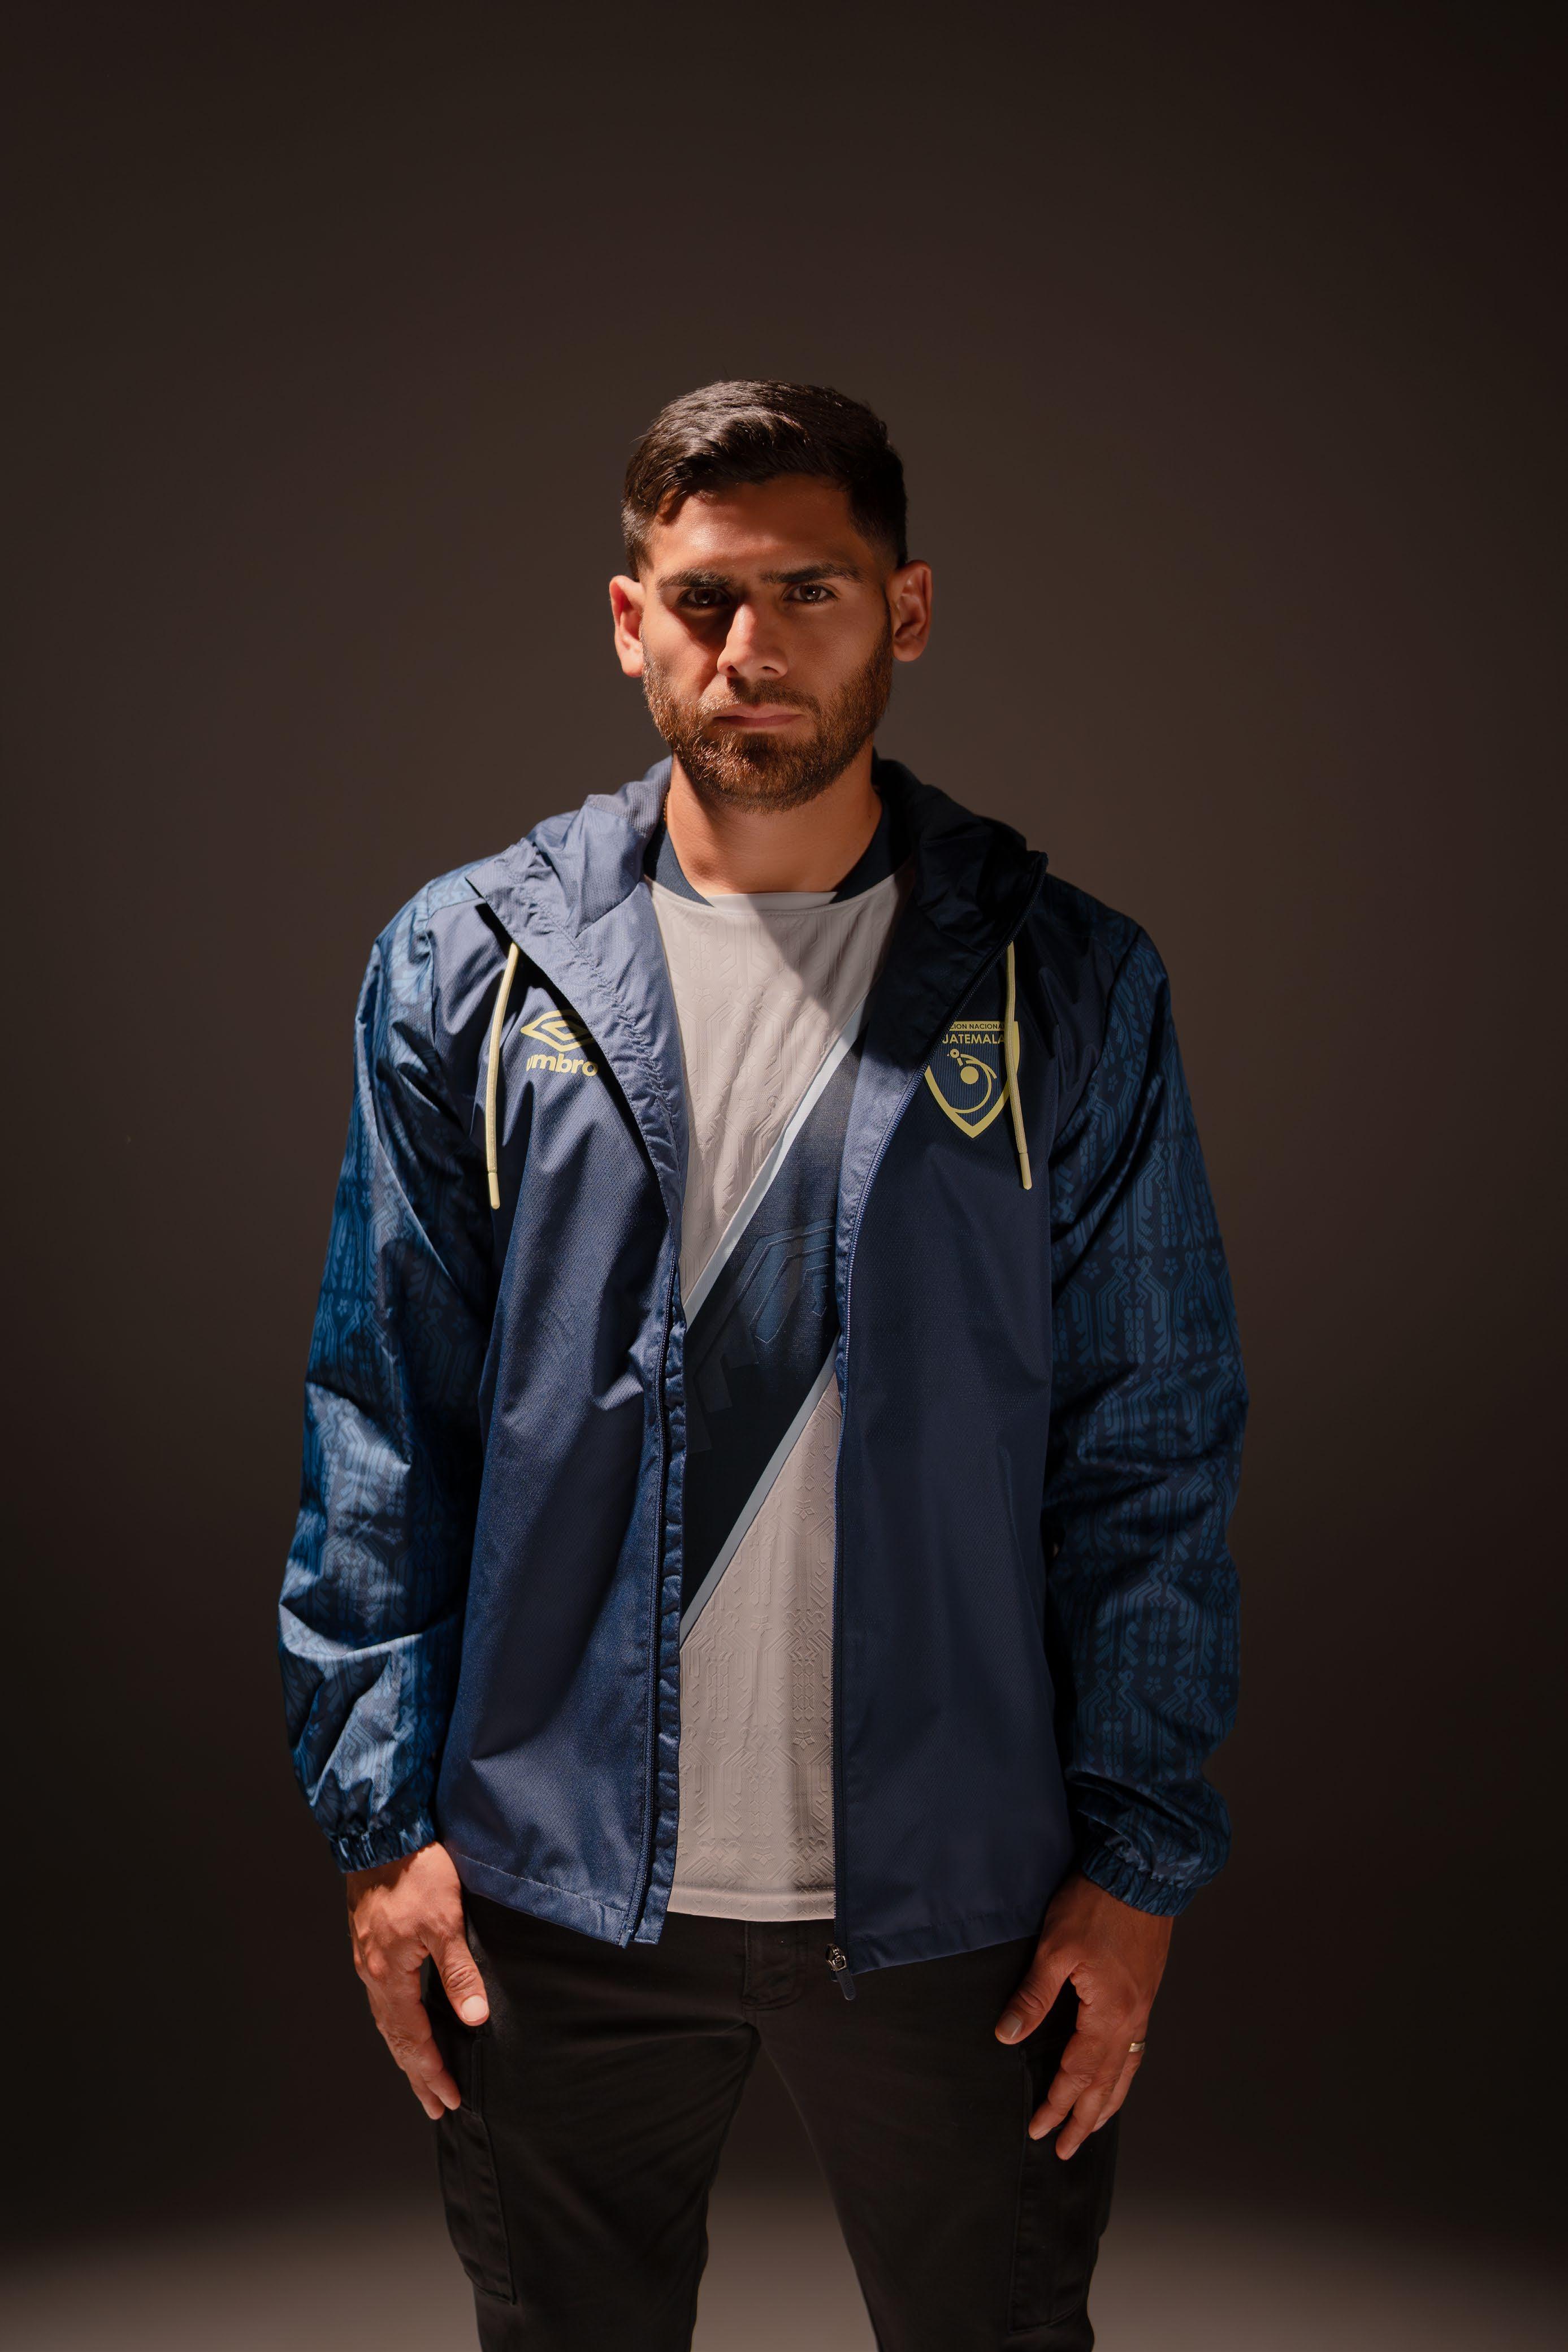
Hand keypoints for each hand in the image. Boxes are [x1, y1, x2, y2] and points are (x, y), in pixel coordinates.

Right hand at [346, 1843, 488, 2119]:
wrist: (382, 1833)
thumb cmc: (415, 1872)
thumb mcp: (446, 1921)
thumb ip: (459, 1972)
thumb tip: (474, 2018)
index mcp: (390, 1975)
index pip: (413, 2039)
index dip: (432, 2072)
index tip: (449, 2101)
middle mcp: (373, 1973)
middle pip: (396, 2038)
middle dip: (417, 2073)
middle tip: (436, 2106)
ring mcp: (369, 1958)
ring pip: (387, 2020)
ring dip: (406, 2051)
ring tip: (421, 2075)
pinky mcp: (370, 1942)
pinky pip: (383, 1998)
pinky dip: (396, 2023)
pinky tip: (405, 2022)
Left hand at [994, 1870, 1170, 2158]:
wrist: (1141, 1872)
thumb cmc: (1096, 1905)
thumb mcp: (1055, 1947)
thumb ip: (1033, 1995)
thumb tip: (1007, 2035)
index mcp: (1108, 2013)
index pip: (1078, 2073)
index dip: (1057, 2104)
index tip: (1038, 2129)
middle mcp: (1131, 2019)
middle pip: (1107, 2084)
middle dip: (1085, 2119)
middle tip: (1066, 2150)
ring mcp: (1141, 2007)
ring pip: (1126, 2070)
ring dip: (1107, 2102)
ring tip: (1093, 2126)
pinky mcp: (1144, 1992)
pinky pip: (1135, 2049)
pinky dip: (1123, 2074)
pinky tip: (1115, 2075)